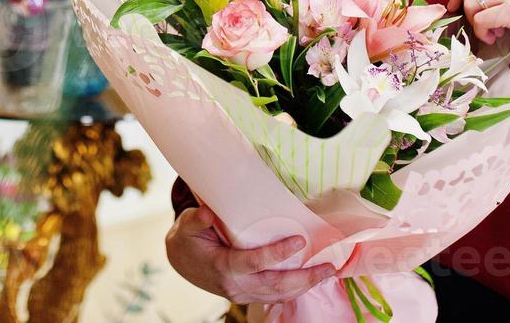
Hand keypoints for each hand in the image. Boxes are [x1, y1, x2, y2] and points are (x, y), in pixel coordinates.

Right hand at [165, 204, 336, 304]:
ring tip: (327, 273)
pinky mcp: (247, 296)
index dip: (277, 253)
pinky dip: (295, 290)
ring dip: (306, 286)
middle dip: (305, 277)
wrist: (180, 261)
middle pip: (275, 285)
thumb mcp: (187, 226)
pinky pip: (275, 297)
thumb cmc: (187, 239)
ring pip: (279, 295)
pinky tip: (311, 280)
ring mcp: (242, 294)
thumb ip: (197, 219)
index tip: (298, 240)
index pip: (254, 262)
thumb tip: (207, 211)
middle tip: (328, 266)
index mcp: (223, 267)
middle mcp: (235, 286)